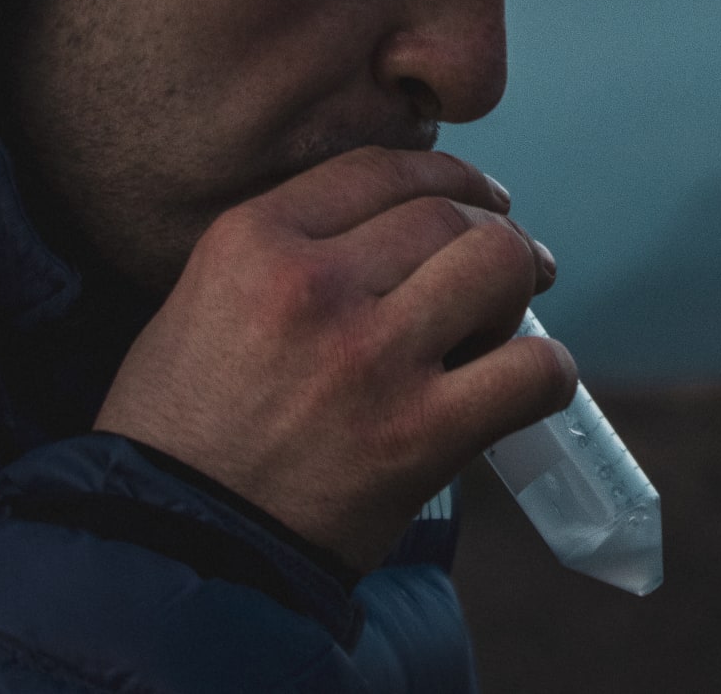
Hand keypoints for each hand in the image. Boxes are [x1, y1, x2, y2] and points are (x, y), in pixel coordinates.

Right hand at [94, 145, 572, 572]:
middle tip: (509, 265)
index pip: (382, 169)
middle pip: (447, 213)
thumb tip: (390, 227)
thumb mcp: (201, 303)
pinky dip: (547, 371)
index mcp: (252, 242)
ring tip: (508, 318)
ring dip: (517, 287)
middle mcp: (312, 285)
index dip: (446, 176)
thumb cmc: (182, 435)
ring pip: (497, 266)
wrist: (173, 552)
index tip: (474, 199)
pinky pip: (531, 370)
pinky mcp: (419, 435)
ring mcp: (370, 358)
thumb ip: (286, 251)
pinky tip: (528, 383)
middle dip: (491, 232)